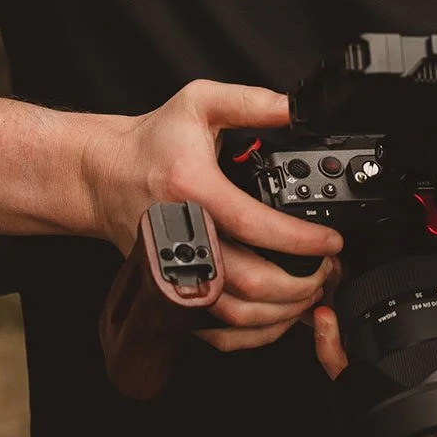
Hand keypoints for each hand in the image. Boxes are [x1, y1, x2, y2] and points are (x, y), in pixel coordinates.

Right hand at [81, 79, 341, 353]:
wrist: (104, 176)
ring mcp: (175, 271)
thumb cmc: (152, 143)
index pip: (253, 224)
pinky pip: (214, 331)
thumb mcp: (199, 102)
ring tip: (312, 291)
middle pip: (249, 283)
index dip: (300, 239)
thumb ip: (250, 102)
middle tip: (329, 269)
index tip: (331, 241)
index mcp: (192, 189)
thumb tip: (295, 109)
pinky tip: (276, 316)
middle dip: (301, 283)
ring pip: (234, 315)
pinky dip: (252, 334)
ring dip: (282, 311)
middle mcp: (183, 237)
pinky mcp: (172, 291)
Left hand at [310, 236, 436, 379]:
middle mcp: (426, 358)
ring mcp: (418, 337)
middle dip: (330, 338)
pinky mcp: (417, 308)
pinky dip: (356, 301)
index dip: (346, 359)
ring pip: (361, 342)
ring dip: (338, 318)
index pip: (384, 379)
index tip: (330, 324)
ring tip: (326, 285)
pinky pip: (377, 316)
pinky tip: (347, 278)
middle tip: (319, 302)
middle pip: (358, 365)